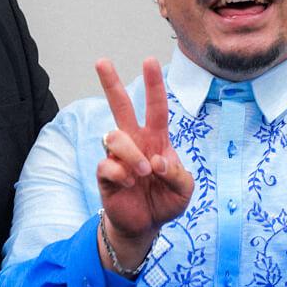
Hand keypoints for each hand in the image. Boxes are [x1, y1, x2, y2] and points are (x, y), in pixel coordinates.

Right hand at [94, 58, 193, 267]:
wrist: (145, 226)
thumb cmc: (166, 201)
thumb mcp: (184, 190)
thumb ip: (177, 174)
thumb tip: (157, 161)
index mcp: (156, 139)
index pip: (155, 107)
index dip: (153, 85)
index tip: (149, 60)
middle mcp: (135, 142)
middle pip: (119, 107)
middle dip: (111, 84)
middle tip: (101, 61)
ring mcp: (118, 157)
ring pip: (114, 136)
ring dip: (132, 154)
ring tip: (143, 173)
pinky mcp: (105, 174)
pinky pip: (107, 164)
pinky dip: (122, 173)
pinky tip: (129, 184)